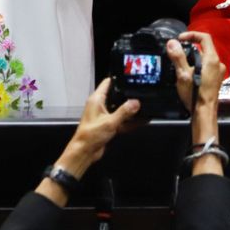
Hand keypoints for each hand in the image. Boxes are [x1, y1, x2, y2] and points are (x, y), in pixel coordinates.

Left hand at [37, 78, 139, 205]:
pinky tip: (142, 120)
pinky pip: (121, 120)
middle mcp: (99, 106)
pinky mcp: (107, 125)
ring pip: (120, 108)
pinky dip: (130, 121)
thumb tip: (136, 102)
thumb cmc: (91, 135)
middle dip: (128, 95)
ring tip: (145, 105)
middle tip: (142, 91)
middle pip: (116, 95)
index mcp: (96, 100)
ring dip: (130, 109)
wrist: (84, 153)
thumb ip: (124, 112)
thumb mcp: (110, 122)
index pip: (108, 83)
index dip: (119, 78)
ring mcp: (104, 115)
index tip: (131, 76)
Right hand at [169, 31, 223, 174]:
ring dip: (193, 57)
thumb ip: (178, 57)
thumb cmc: (195, 94)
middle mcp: (218, 63)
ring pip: (206, 57)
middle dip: (191, 47)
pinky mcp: (216, 79)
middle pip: (205, 47)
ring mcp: (218, 71)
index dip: (192, 35)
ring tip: (181, 65)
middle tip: (178, 52)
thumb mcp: (183, 74)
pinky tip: (188, 74)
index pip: (205, 37)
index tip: (180, 39)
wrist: (204, 112)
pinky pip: (207, 66)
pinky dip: (198, 65)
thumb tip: (172, 43)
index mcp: (212, 59)